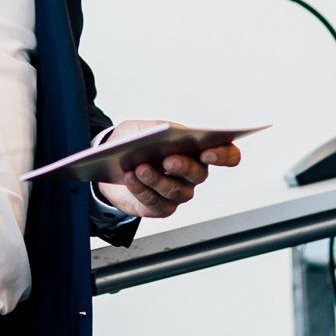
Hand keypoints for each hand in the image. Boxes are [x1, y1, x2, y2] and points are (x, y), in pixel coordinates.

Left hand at [93, 120, 241, 218]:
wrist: (109, 161)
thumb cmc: (132, 142)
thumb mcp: (139, 127)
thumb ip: (155, 127)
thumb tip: (166, 131)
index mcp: (196, 149)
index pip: (226, 154)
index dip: (224, 155)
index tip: (208, 151)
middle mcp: (192, 174)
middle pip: (199, 174)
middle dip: (184, 167)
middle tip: (167, 160)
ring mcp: (178, 192)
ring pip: (176, 191)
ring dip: (157, 179)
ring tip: (140, 168)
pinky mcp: (160, 208)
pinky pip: (157, 204)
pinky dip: (143, 191)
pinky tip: (131, 179)